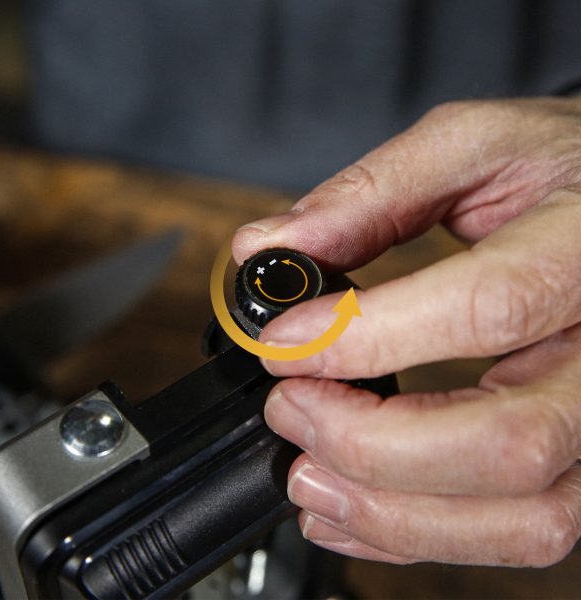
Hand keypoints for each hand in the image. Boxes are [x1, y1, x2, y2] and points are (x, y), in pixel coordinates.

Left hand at [232, 97, 580, 566]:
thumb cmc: (564, 171)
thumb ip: (370, 195)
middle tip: (289, 412)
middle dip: (370, 444)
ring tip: (307, 477)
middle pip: (506, 442)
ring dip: (394, 514)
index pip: (485, 309)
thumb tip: (272, 246)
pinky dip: (426, 537)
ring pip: (524, 514)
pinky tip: (356, 511)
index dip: (365, 338)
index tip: (282, 343)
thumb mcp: (475, 147)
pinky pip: (524, 529)